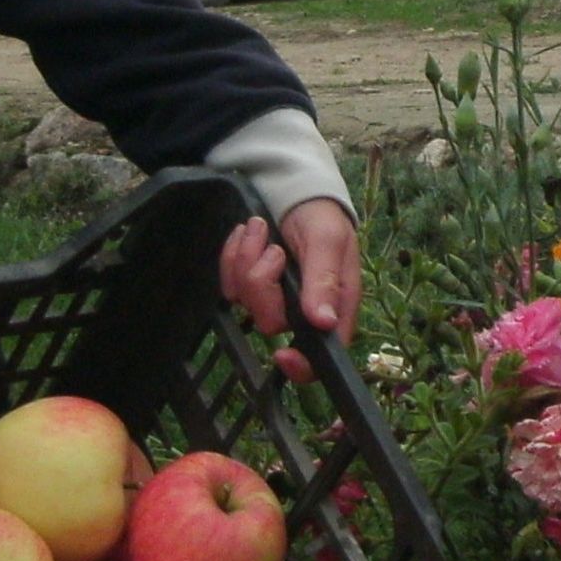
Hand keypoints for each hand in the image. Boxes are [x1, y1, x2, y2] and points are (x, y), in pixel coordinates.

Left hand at [219, 200, 362, 383]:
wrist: (295, 193)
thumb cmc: (322, 218)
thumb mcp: (328, 242)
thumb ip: (324, 281)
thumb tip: (324, 322)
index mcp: (332, 307)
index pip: (319, 357)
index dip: (300, 366)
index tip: (281, 353)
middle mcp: (301, 310)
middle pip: (270, 322)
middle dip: (263, 283)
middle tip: (274, 251)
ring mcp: (271, 298)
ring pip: (244, 300)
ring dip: (247, 259)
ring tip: (261, 230)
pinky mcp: (249, 285)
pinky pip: (228, 282)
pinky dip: (233, 254)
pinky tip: (248, 234)